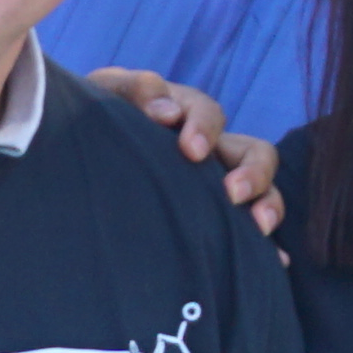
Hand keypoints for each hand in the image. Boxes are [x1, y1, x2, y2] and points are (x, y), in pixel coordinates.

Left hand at [85, 68, 280, 234]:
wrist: (77, 157)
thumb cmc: (95, 121)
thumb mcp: (104, 97)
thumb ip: (131, 90)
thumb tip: (163, 106)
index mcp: (183, 115)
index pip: (206, 114)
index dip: (203, 128)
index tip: (188, 149)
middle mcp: (210, 150)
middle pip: (253, 152)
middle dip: (253, 171)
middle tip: (233, 193)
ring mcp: (216, 186)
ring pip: (262, 191)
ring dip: (268, 204)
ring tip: (259, 226)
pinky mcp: (215, 220)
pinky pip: (250, 232)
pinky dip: (268, 246)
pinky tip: (275, 261)